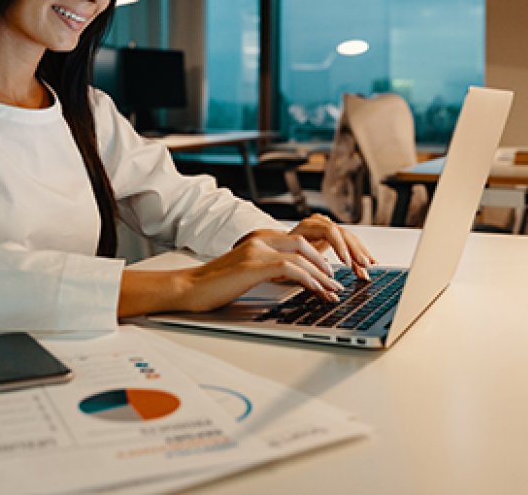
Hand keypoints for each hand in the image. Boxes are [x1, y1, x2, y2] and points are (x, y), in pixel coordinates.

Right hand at [174, 231, 347, 312]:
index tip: (331, 274)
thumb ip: (270, 267)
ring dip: (322, 273)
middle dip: (326, 261)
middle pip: (305, 241)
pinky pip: (290, 267)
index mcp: (260, 237)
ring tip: (334, 290)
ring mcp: (256, 249)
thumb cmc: (216, 285)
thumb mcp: (249, 271)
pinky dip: (309, 279)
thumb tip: (297, 278)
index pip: (299, 239)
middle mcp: (260, 238)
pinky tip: (318, 291)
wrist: (189, 288)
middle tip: (338, 280)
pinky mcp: (253, 264)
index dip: (319, 255)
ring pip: (302, 253)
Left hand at [287, 214, 375, 279]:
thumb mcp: (294, 265)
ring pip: (348, 238)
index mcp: (307, 226)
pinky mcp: (332, 235)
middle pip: (342, 234)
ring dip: (360, 253)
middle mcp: (319, 223)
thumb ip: (310, 276)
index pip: (329, 231)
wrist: (280, 249)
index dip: (339, 247)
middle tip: (364, 266)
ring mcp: (327, 227)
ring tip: (369, 267)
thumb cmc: (284, 256)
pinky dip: (358, 253)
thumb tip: (328, 292)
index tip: (347, 262)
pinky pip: (348, 242)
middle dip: (355, 252)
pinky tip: (368, 261)